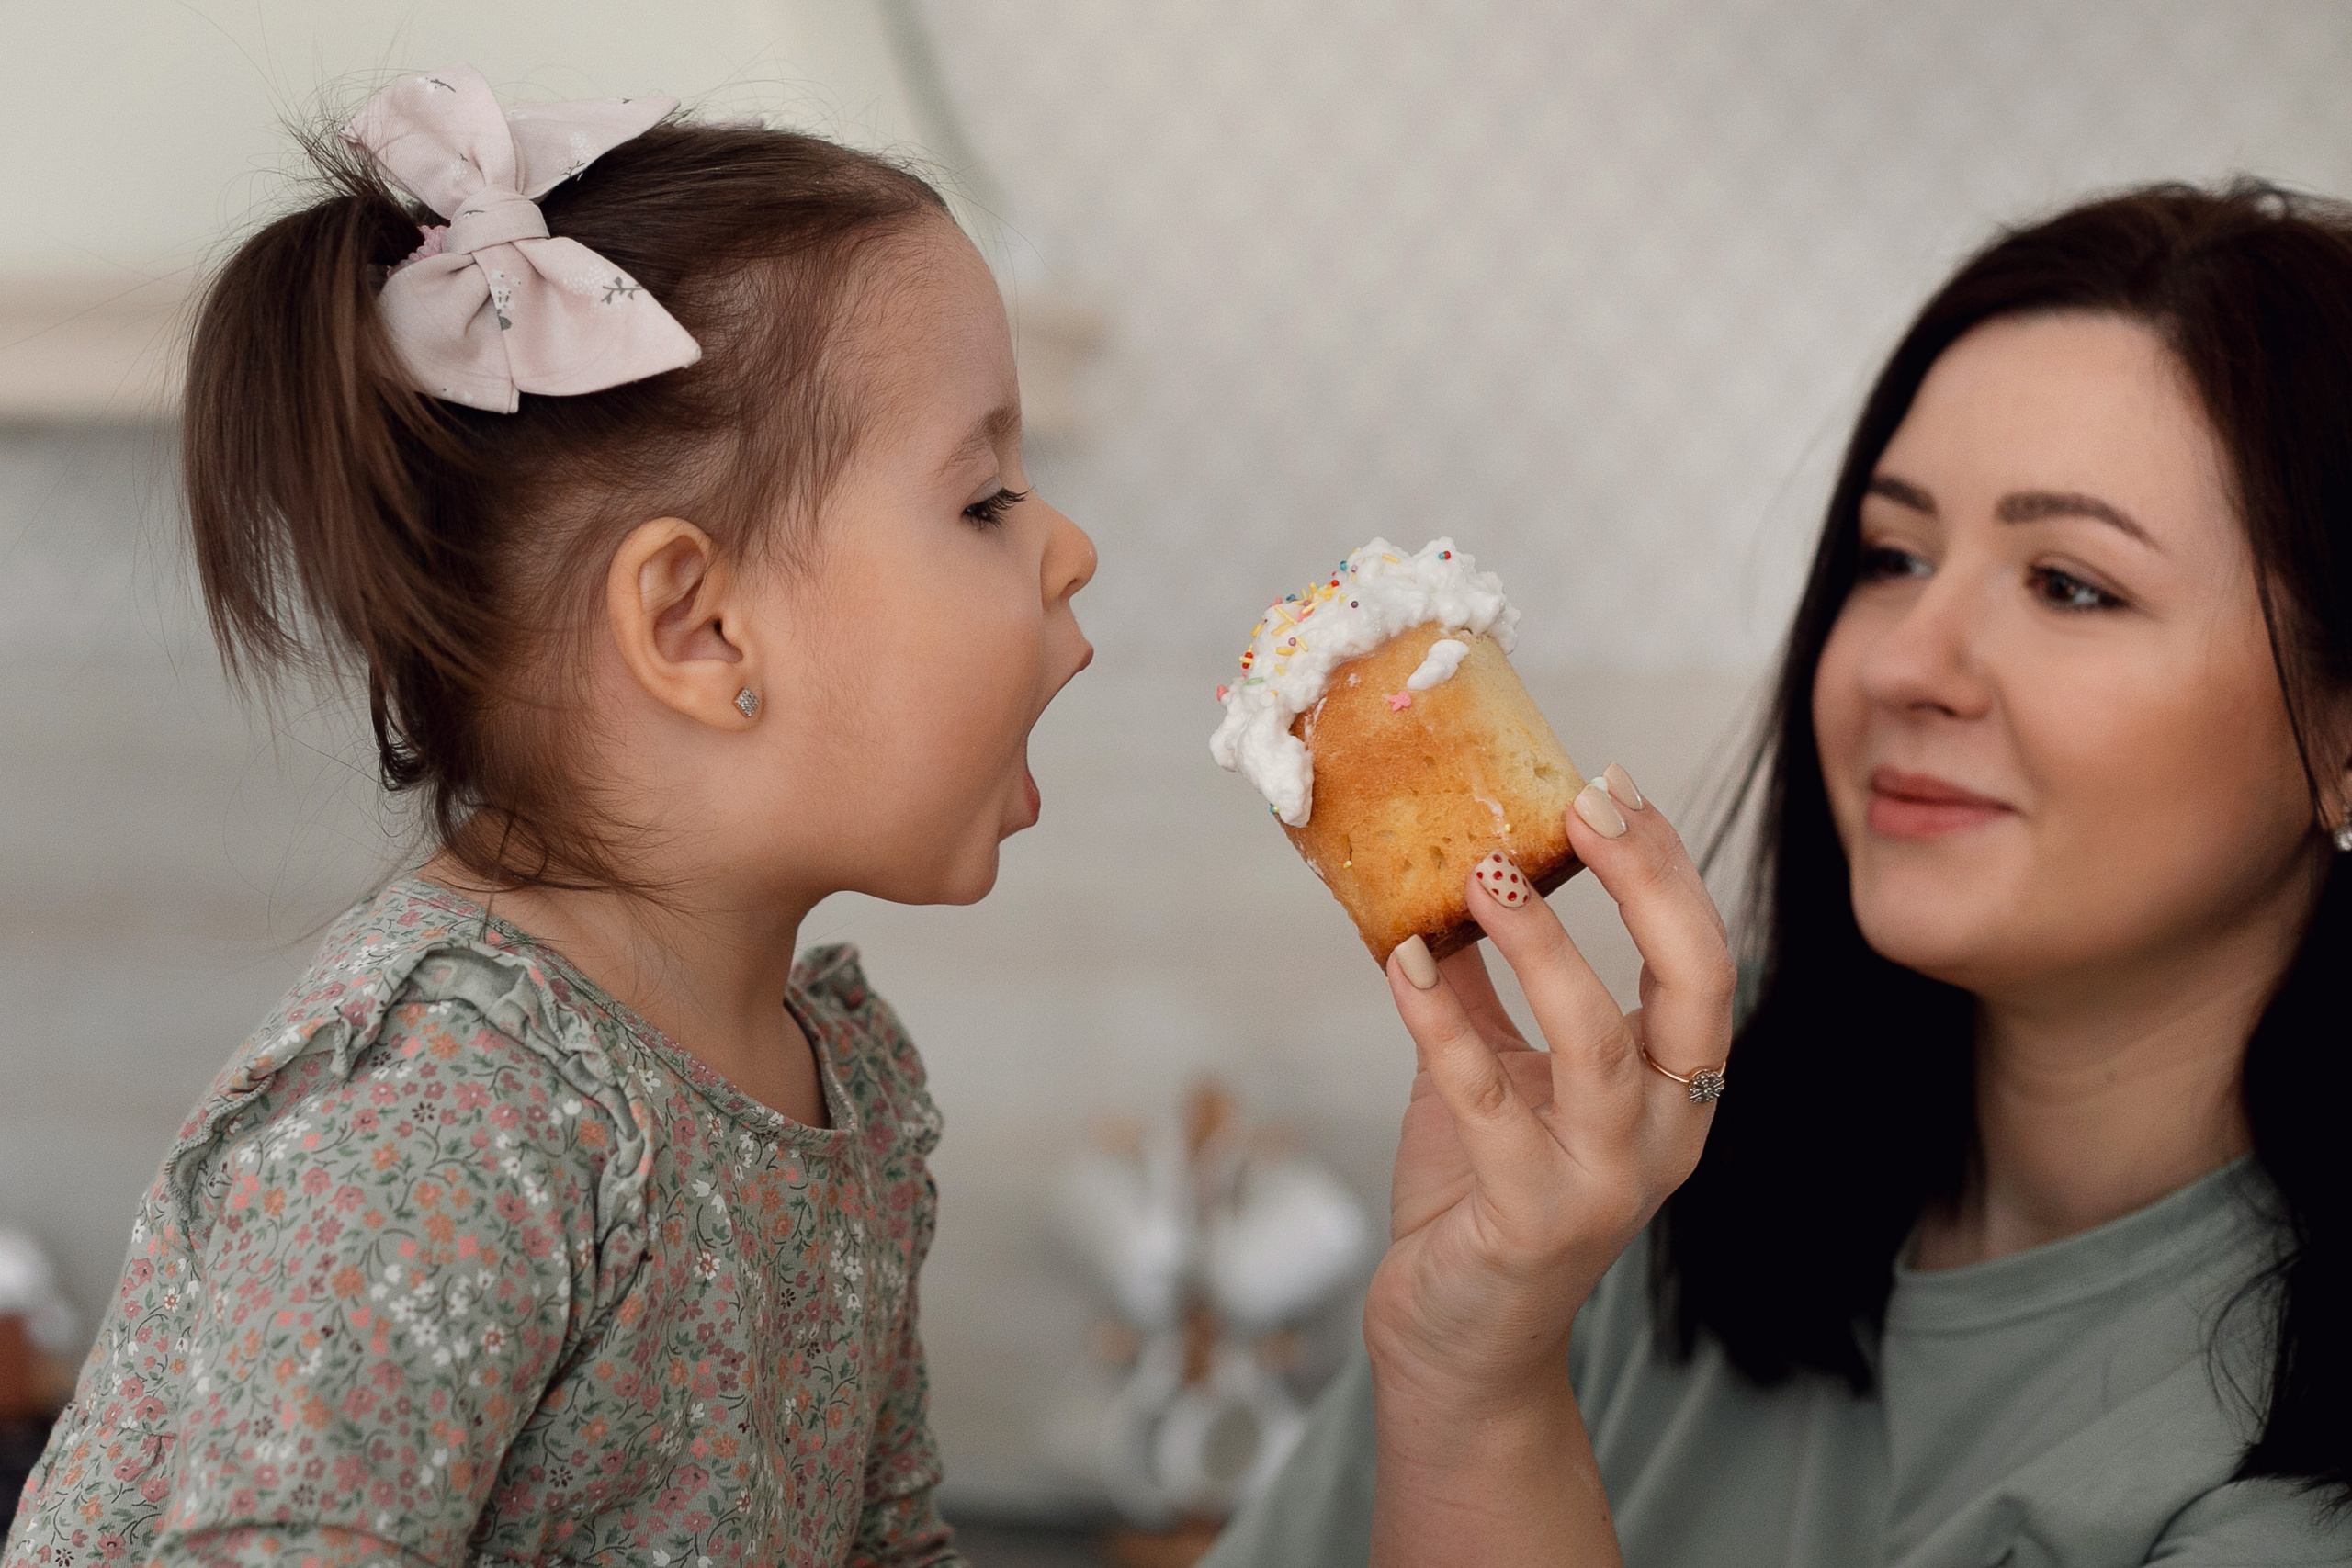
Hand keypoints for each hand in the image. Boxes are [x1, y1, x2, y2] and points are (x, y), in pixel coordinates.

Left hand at [1365, 765, 1733, 1416]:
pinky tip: (1398, 962)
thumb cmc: (1481, 1196)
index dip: (1665, 867)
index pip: (1703, 959)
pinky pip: (1485, 1106)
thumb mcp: (1490, 1070)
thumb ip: (1482, 980)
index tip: (1607, 783)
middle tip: (1580, 804)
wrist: (1458, 1340)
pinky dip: (1439, 1023)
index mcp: (1671, 1088)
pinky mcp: (1532, 1222)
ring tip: (1484, 870)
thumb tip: (1442, 863)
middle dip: (1647, 885)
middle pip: (1696, 990)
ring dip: (1542, 947)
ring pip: (1599, 1048)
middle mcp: (1665, 1135)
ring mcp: (1605, 1184)